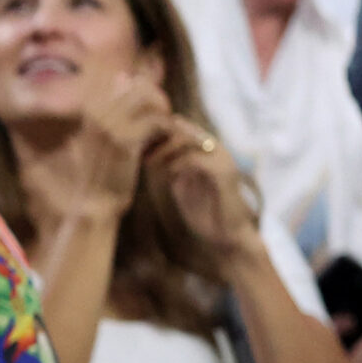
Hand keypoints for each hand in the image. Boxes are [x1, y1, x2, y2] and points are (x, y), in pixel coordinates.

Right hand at [17, 72, 168, 220]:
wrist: (92, 204)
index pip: (124, 80)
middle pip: (139, 85)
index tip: (152, 109)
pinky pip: (157, 122)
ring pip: (149, 99)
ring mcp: (111, 126)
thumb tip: (122, 76)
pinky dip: (167, 129)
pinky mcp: (127, 143)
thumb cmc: (99, 172)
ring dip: (164, 111)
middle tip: (164, 117)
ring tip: (167, 128)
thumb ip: (112, 108)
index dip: (144, 91)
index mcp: (90, 109)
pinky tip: (167, 141)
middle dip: (157, 98)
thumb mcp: (100, 135)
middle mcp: (98, 113)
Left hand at [150, 117, 259, 265]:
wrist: (227, 237)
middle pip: (181, 127)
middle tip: (136, 149)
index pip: (177, 126)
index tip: (134, 144)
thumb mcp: (180, 183)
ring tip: (147, 162)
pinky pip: (195, 160)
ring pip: (187, 140)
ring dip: (163, 150)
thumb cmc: (203, 211)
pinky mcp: (224, 174)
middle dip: (156, 137)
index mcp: (207, 148)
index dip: (155, 132)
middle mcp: (216, 148)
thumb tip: (144, 153)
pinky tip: (164, 176)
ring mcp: (222, 159)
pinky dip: (176, 166)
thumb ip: (169, 165)